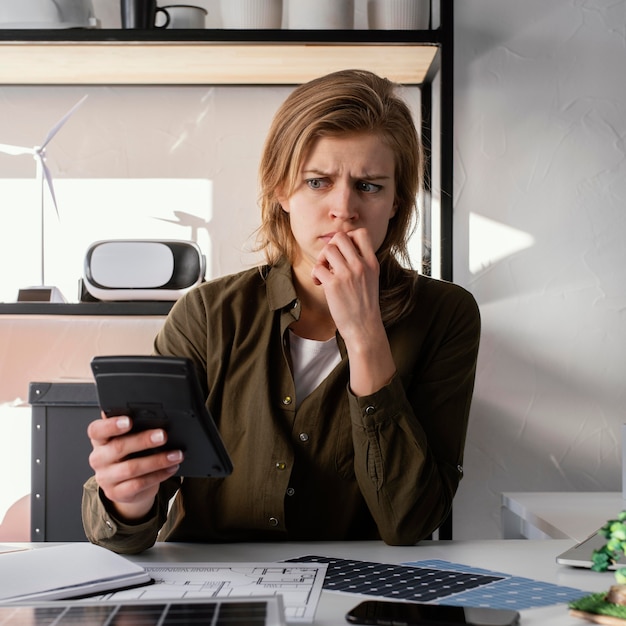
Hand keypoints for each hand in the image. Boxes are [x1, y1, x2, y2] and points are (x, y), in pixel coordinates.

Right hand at [87, 412, 181, 520]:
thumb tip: (154, 415)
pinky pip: (139, 484)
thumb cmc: (129, 455)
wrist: (127, 486)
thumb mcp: (127, 439)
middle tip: (163, 435)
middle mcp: (98, 458)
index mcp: (100, 440)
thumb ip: (134, 427)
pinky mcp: (116, 493)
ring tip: (176, 454)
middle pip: (118, 447)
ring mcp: (105, 478)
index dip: (111, 424)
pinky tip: (171, 467)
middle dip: (143, 440)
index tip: (129, 420)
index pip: (96, 430)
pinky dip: (159, 475)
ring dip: (158, 460)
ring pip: (131, 468)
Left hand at [311, 228, 395, 395]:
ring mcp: (347, 274)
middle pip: (340, 237)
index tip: (343, 251)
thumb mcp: (371, 278)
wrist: (364, 327)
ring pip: (327, 249)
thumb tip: (340, 246)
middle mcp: (360, 265)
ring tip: (323, 272)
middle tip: (329, 261)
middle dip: (331, 246)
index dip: (347, 237)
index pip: (360, 233)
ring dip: (321, 259)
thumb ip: (361, 262)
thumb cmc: (364, 304)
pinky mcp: (334, 285)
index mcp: (372, 262)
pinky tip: (319, 283)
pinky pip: (318, 267)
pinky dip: (315, 274)